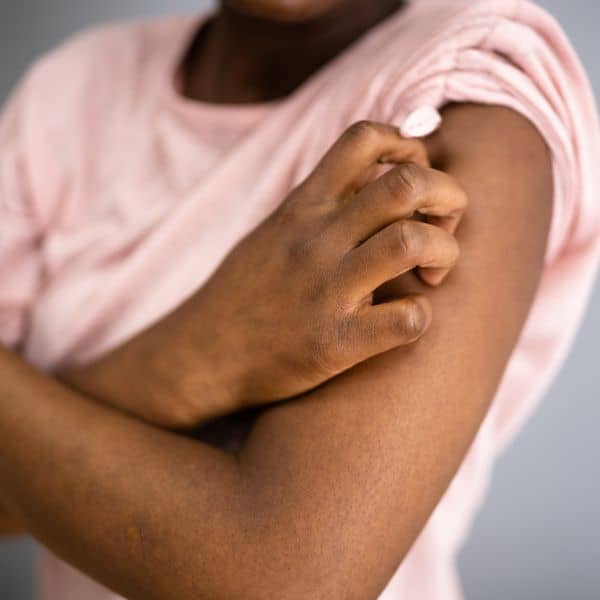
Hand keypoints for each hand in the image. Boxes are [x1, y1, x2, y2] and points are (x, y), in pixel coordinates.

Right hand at [62, 121, 466, 427]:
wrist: (202, 355)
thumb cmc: (245, 292)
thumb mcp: (274, 230)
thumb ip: (320, 202)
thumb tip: (370, 176)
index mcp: (302, 207)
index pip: (365, 138)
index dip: (408, 148)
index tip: (414, 181)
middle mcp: (315, 239)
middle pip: (407, 183)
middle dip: (448, 195)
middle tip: (442, 225)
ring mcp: (325, 290)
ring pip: (412, 241)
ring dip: (444, 251)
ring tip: (432, 272)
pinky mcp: (334, 344)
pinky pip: (407, 319)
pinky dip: (421, 315)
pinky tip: (405, 319)